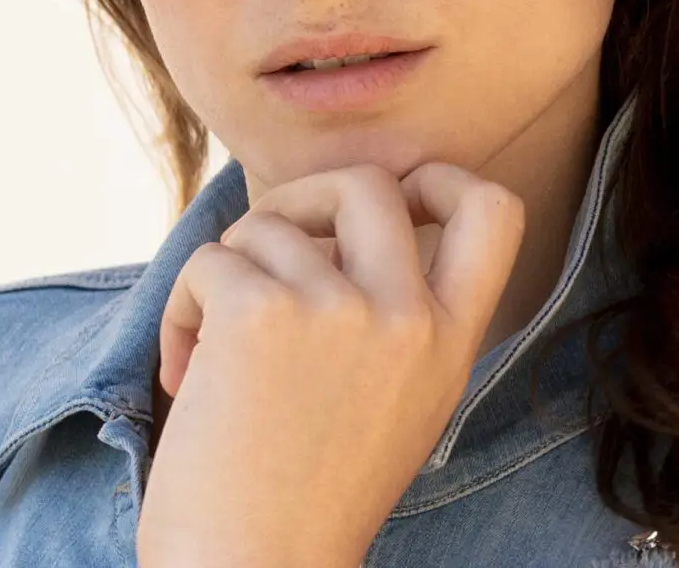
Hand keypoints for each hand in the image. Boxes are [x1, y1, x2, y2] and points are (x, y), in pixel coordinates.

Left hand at [136, 162, 525, 567]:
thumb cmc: (305, 499)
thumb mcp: (395, 405)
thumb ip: (394, 316)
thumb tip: (332, 223)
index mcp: (450, 343)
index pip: (495, 211)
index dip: (443, 179)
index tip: (397, 198)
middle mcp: (408, 317)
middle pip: (367, 183)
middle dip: (302, 199)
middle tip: (265, 251)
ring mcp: (338, 309)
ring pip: (267, 225)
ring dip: (227, 274)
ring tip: (212, 353)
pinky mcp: (260, 312)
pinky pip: (210, 260)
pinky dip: (183, 307)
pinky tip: (186, 374)